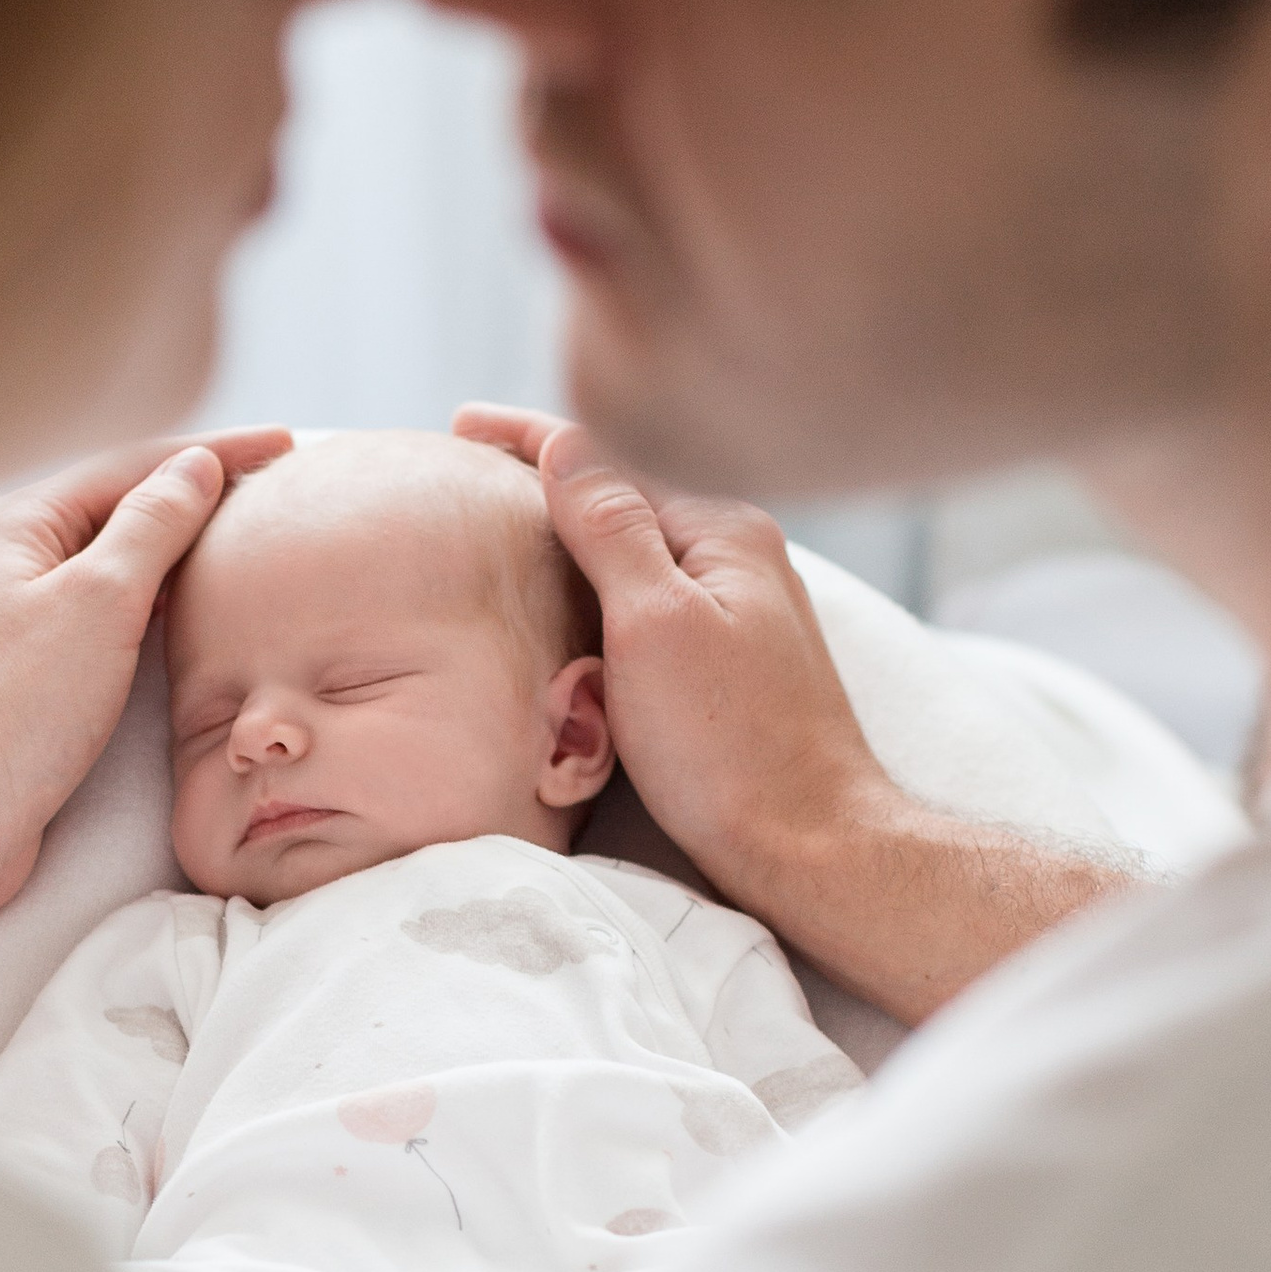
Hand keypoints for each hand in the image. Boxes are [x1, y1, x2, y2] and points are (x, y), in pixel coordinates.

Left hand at [0, 428, 288, 984]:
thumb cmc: (14, 707)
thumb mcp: (98, 599)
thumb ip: (152, 526)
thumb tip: (193, 466)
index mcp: (17, 525)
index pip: (132, 466)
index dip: (213, 453)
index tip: (286, 445)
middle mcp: (8, 563)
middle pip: (118, 510)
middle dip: (194, 496)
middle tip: (273, 491)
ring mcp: (14, 622)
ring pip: (111, 569)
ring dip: (175, 553)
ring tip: (242, 546)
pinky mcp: (26, 680)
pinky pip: (103, 621)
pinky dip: (152, 607)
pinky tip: (186, 619)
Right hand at [453, 404, 892, 900]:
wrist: (811, 847)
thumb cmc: (730, 744)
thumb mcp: (654, 623)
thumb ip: (611, 526)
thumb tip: (565, 442)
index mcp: (724, 531)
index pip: (610, 458)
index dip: (529, 437)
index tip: (459, 425)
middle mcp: (739, 556)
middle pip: (626, 493)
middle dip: (549, 475)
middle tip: (468, 467)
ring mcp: (740, 607)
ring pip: (636, 546)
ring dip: (571, 529)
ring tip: (504, 522)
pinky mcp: (731, 657)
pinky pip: (647, 592)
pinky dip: (596, 581)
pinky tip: (567, 595)